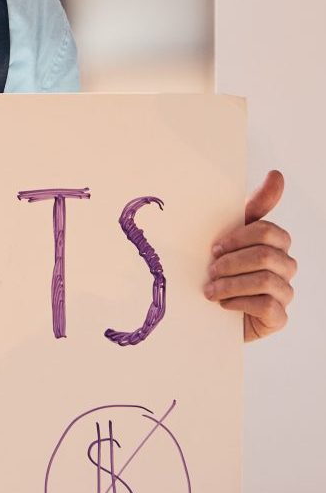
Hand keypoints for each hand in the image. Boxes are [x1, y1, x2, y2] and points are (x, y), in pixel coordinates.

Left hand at [206, 170, 295, 342]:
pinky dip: (239, 303)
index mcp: (275, 244)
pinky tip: (223, 305)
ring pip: (267, 280)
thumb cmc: (221, 268)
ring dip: (231, 283)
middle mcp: (285, 266)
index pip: (268, 231)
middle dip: (232, 262)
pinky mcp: (278, 318)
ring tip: (209, 289)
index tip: (214, 247)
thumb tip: (277, 174)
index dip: (239, 237)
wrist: (209, 312)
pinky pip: (268, 306)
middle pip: (267, 255)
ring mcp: (284, 292)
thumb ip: (252, 208)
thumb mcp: (228, 237)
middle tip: (209, 269)